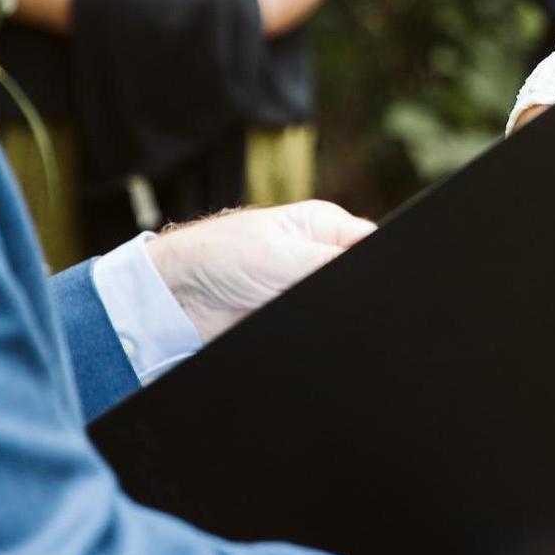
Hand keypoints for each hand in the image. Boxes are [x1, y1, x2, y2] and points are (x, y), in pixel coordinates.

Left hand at [146, 200, 373, 341]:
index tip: (371, 279)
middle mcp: (318, 255)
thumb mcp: (279, 252)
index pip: (371, 242)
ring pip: (341, 305)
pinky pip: (320, 327)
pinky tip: (299, 325)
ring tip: (299, 307)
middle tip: (325, 295)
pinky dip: (315, 329)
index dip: (378, 262)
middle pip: (359, 276)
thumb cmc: (217, 254)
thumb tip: (372, 270)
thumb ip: (328, 261)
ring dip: (331, 313)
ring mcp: (306, 288)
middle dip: (353, 291)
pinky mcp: (292, 316)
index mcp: (323, 225)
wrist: (176, 298)